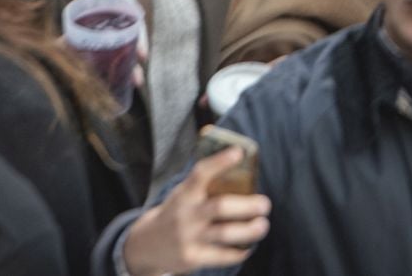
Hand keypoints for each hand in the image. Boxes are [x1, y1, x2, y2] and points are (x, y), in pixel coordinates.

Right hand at [121, 148, 270, 275]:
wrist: (147, 245)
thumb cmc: (176, 212)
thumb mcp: (183, 194)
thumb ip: (205, 183)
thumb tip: (241, 161)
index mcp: (184, 194)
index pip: (200, 173)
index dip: (219, 162)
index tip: (238, 152)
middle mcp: (186, 215)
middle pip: (220, 207)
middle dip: (246, 206)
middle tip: (265, 203)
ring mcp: (188, 238)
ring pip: (225, 234)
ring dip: (249, 230)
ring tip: (262, 225)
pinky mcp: (192, 258)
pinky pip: (221, 256)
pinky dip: (238, 252)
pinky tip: (248, 246)